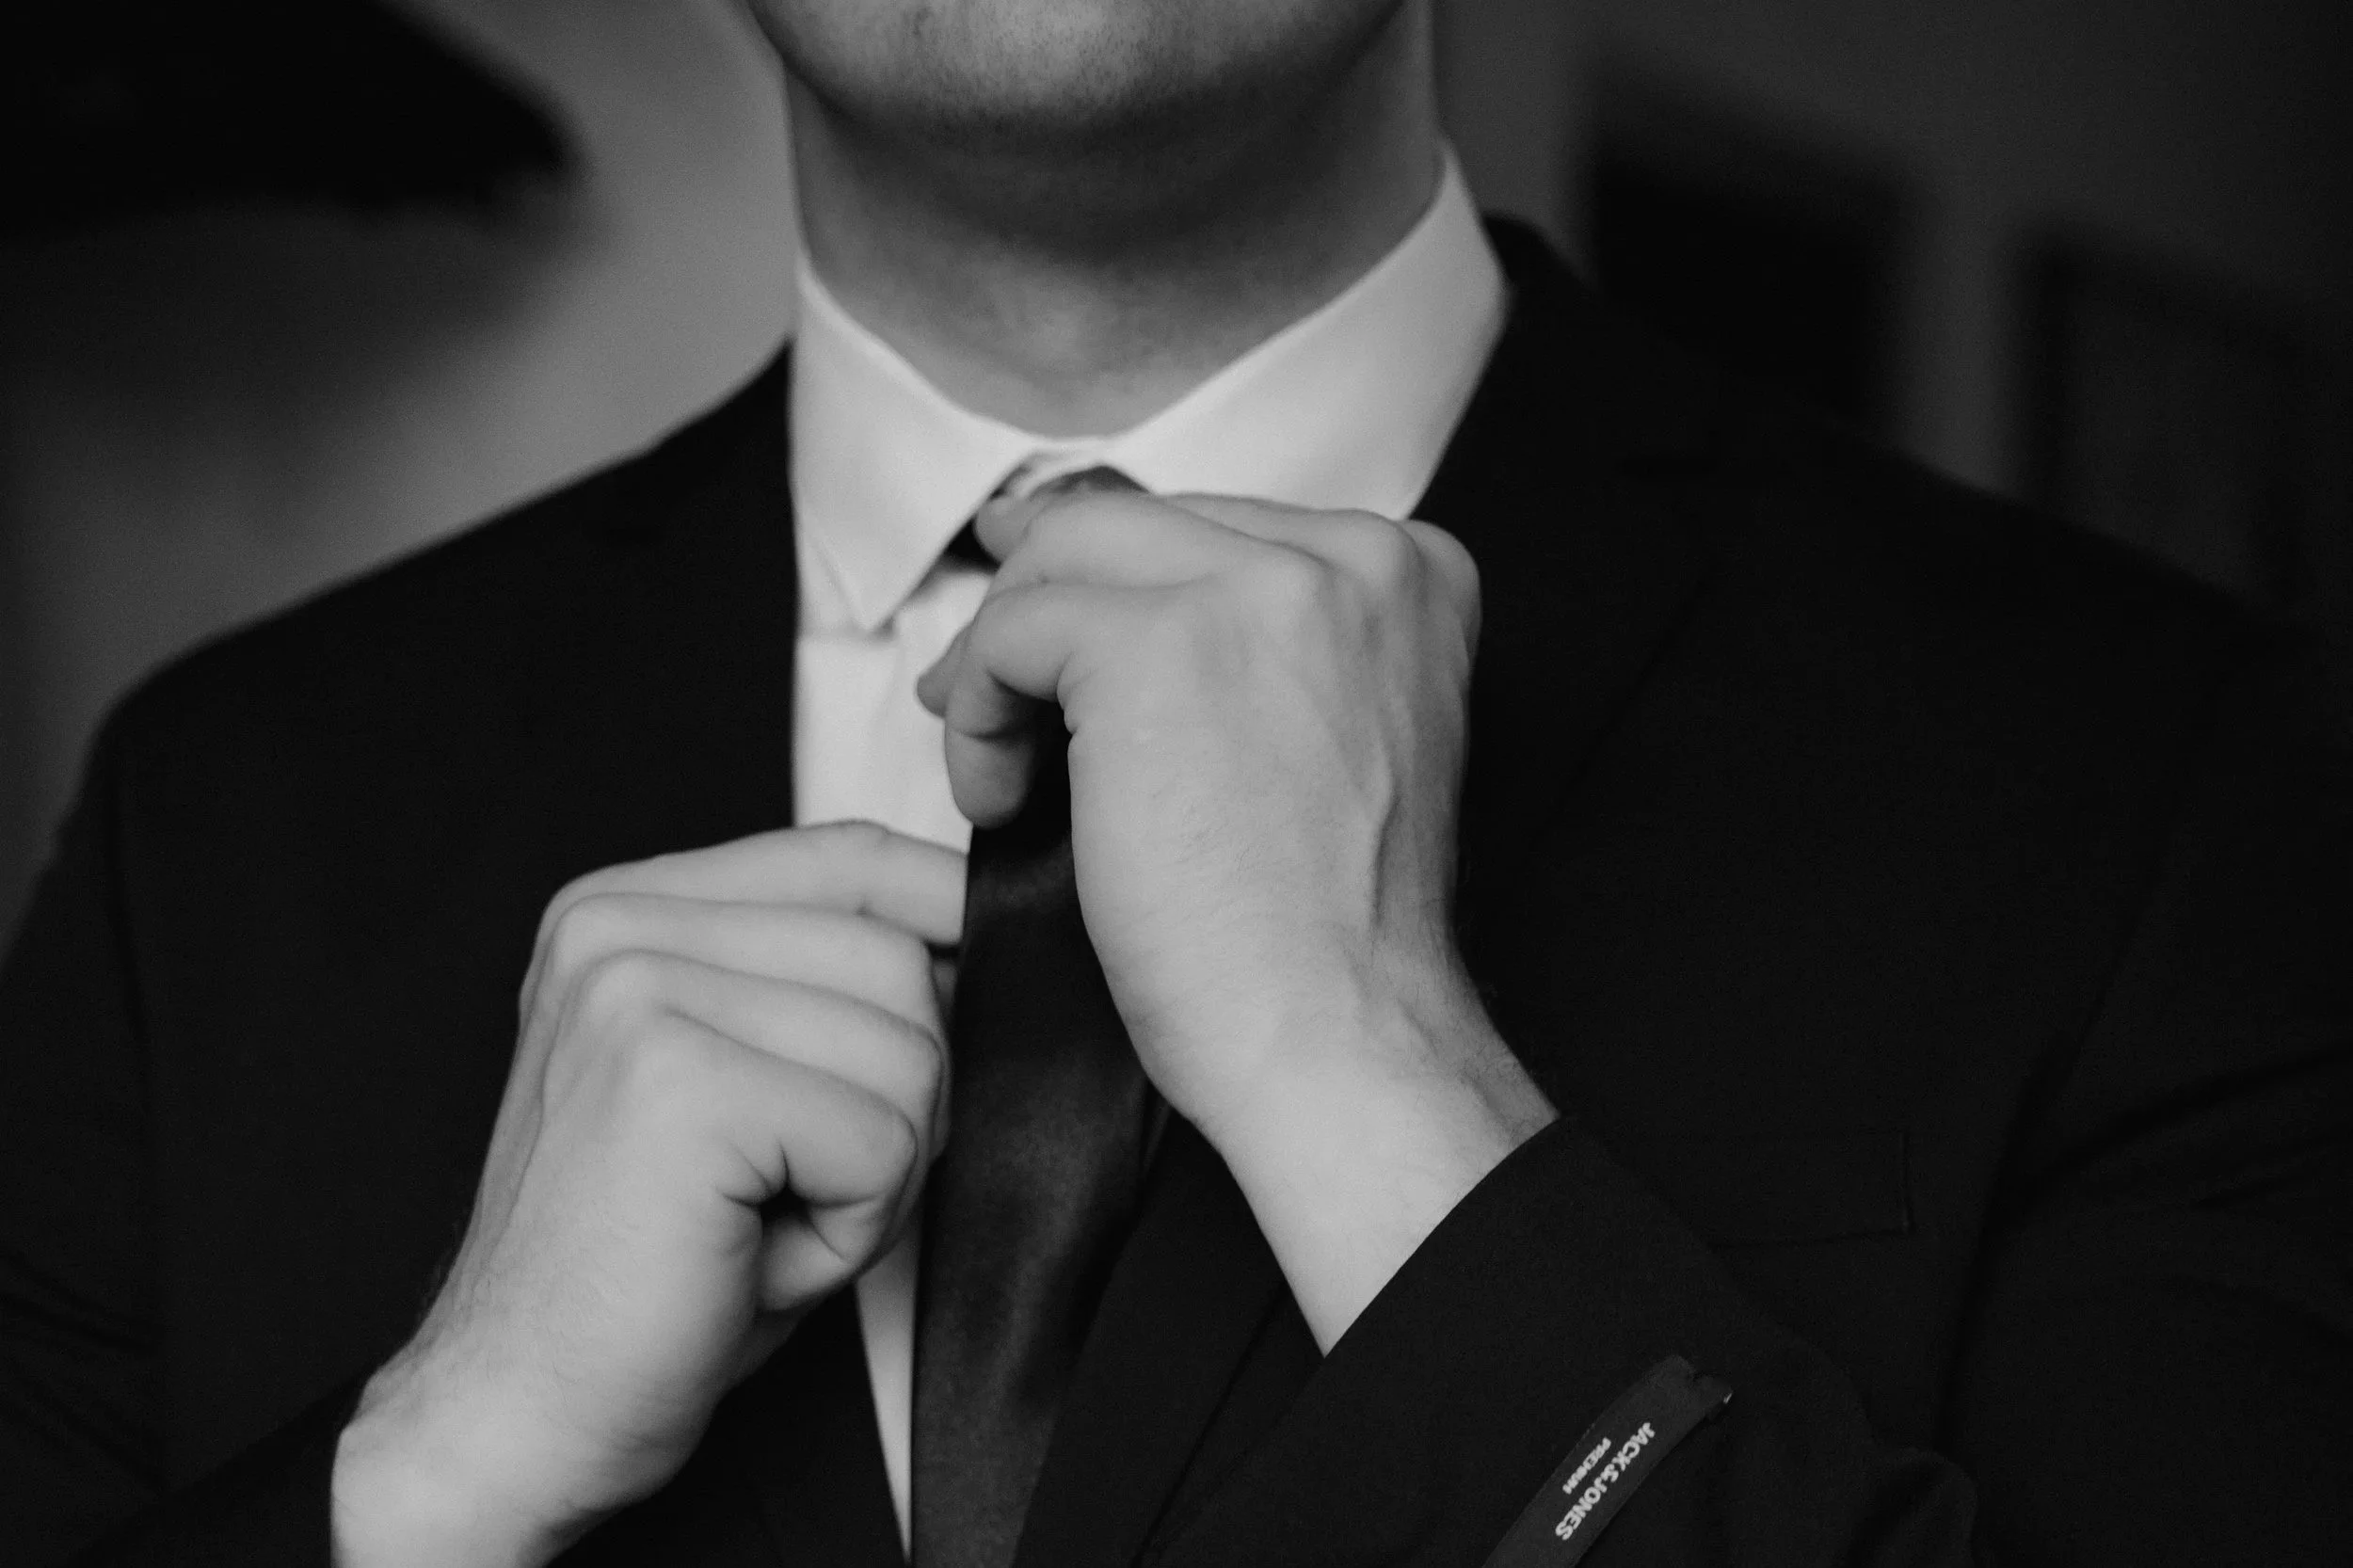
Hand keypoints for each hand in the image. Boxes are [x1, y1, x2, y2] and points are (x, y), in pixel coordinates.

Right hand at [333, 823, 960, 1567]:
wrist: (515, 1417)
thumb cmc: (648, 1271)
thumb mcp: (742, 1089)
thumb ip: (820, 992)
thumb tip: (974, 942)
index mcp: (625, 914)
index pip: (849, 856)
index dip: (941, 913)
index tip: (972, 976)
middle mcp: (618, 931)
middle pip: (900, 958)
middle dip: (900, 1100)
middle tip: (794, 1189)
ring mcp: (638, 994)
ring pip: (910, 1051)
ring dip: (878, 1173)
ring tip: (762, 1222)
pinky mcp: (678, 1083)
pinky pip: (885, 1138)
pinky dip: (853, 1228)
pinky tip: (751, 1258)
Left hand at [917, 492, 1553, 1346]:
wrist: (1342, 1036)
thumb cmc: (1323, 933)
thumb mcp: (1328, 738)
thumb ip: (1259, 650)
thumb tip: (1096, 582)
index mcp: (1412, 572)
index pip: (1219, 527)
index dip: (1121, 592)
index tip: (1061, 651)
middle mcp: (1353, 556)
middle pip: (1136, 524)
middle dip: (1041, 604)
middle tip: (978, 690)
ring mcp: (1262, 588)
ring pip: (1065, 558)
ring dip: (1001, 658)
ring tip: (995, 761)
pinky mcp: (1156, 645)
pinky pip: (1012, 632)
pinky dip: (978, 714)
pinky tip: (998, 796)